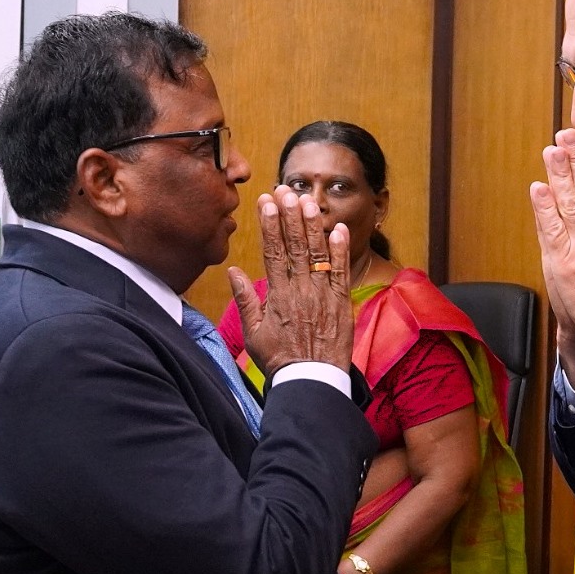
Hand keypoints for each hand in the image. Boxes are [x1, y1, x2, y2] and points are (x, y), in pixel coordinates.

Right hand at [227, 186, 353, 375]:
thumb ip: (245, 300)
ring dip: (313, 226)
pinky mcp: (341, 303)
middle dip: (290, 216)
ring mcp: (322, 295)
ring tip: (308, 201)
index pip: (272, 252)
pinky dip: (340, 251)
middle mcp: (300, 291)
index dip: (270, 225)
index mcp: (277, 296)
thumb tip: (233, 271)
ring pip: (317, 254)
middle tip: (286, 192)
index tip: (266, 203)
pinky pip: (341, 272)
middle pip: (294, 246)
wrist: (311, 381)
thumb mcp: (253, 333)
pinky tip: (339, 229)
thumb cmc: (280, 360)